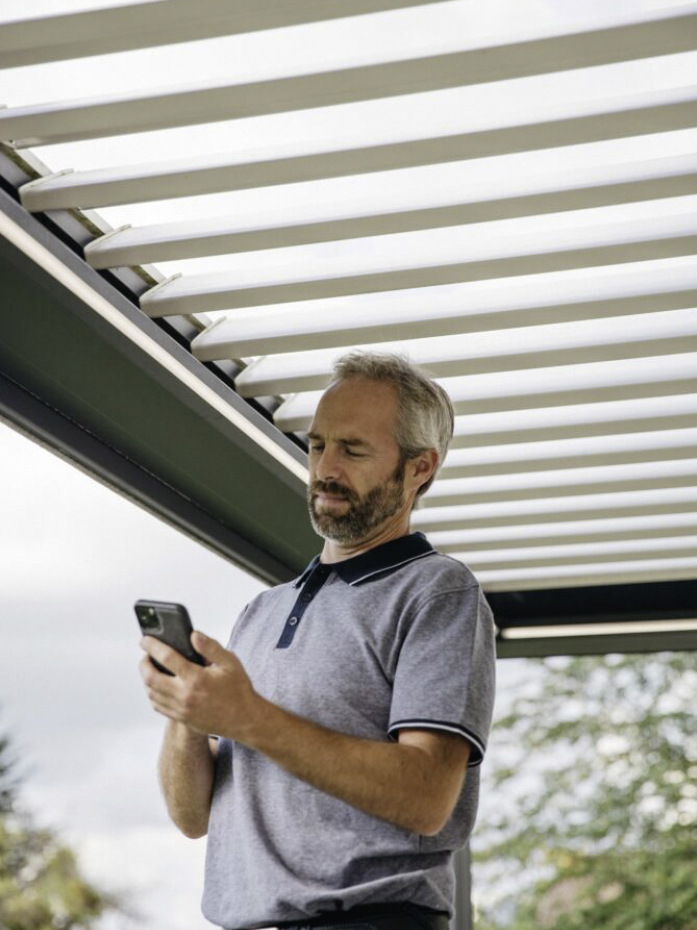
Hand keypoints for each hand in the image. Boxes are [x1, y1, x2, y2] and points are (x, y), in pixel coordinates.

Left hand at [139, 632, 257, 740]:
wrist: (244, 719)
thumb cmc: (238, 689)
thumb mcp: (230, 662)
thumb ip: (211, 647)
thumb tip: (193, 635)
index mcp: (197, 678)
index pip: (167, 658)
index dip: (152, 646)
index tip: (145, 639)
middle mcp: (185, 695)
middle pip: (151, 678)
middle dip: (144, 663)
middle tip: (146, 654)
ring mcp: (182, 709)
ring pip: (152, 693)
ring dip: (146, 678)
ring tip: (151, 667)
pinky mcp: (181, 718)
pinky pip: (158, 706)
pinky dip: (153, 694)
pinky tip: (158, 685)